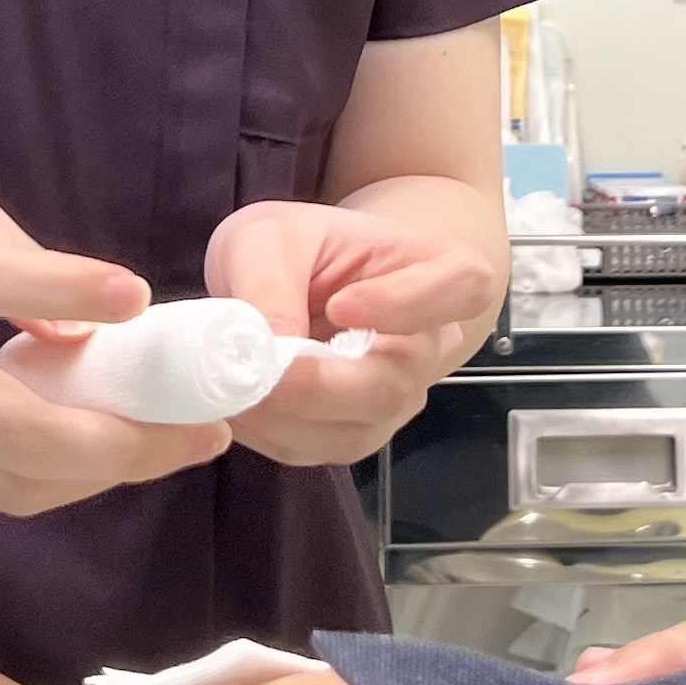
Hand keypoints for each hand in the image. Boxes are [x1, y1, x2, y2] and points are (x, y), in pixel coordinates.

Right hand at [0, 181, 226, 513]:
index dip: (61, 290)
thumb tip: (85, 328)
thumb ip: (10, 252)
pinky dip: (55, 481)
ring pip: (6, 482)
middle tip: (203, 428)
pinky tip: (105, 457)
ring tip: (175, 450)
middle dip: (120, 442)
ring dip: (101, 475)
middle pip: (11, 428)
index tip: (134, 295)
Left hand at [200, 199, 502, 465]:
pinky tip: (232, 399)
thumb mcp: (270, 237)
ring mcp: (394, 400)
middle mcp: (429, 347)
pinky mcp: (351, 434)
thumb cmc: (297, 245)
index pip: (461, 289)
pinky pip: (311, 448)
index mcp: (441, 272)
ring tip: (224, 378)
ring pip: (350, 428)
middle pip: (394, 384)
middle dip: (313, 384)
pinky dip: (262, 429)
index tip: (340, 304)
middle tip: (251, 367)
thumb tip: (267, 351)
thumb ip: (270, 281)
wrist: (293, 279)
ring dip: (277, 413)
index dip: (407, 304)